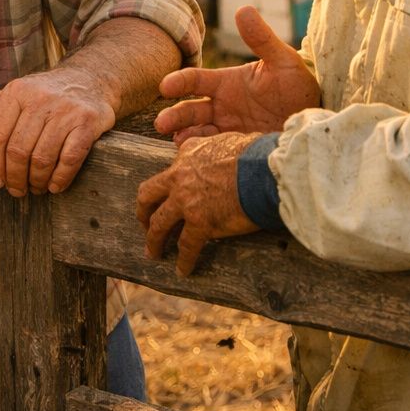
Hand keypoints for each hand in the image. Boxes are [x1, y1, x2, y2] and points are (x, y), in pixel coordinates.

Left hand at [0, 66, 114, 196]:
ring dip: (36, 181)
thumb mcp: (15, 97)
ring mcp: (65, 110)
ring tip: (35, 188)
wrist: (88, 80)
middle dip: (14, 178)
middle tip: (16, 190)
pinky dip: (60, 178)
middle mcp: (40, 98)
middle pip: (18, 150)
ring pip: (42, 158)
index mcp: (17, 92)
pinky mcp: (87, 122)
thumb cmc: (44, 95)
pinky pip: (70, 159)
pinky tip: (54, 186)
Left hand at [137, 132, 263, 274]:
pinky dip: (184, 261)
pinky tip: (183, 270)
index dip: (170, 184)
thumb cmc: (256, 154)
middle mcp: (180, 177)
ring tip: (153, 253)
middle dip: (143, 211)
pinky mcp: (200, 223)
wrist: (265, 170)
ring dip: (153, 241)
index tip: (173, 195)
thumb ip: (215, 147)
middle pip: (148, 195)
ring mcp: (187, 201)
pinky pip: (187, 246)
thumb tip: (223, 153)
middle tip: (145, 223)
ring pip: (159, 224)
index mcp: (188, 155)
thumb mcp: (227, 140)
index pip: (170, 170)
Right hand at [155, 6, 319, 145]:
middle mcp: (221, 106)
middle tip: (162, 124)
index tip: (165, 87)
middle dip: (174, 116)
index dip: (178, 82)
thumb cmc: (299, 86)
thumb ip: (261, 38)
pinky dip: (204, 152)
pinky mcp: (236, 149)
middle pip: (189, 110)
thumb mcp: (283, 60)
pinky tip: (200, 155)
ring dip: (185, 136)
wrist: (315, 120)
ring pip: (197, 132)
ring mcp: (227, 129)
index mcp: (226, 83)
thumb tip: (243, 8)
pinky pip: (214, 151)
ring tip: (180, 141)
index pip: (194, 80)